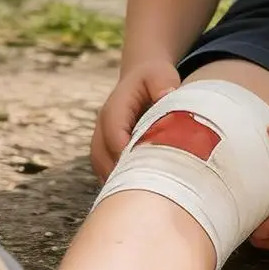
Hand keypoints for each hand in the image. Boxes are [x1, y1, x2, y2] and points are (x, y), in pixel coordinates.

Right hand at [91, 58, 180, 180]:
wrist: (140, 79)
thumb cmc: (152, 79)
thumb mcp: (160, 74)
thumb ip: (162, 83)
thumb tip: (167, 95)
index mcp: (115, 108)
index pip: (114, 134)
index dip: (127, 153)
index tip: (148, 168)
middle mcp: (102, 126)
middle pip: (102, 156)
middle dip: (122, 174)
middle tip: (147, 191)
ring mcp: (101, 140)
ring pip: (102, 167)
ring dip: (119, 181)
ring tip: (144, 195)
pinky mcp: (106, 151)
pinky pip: (107, 171)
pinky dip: (120, 183)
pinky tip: (140, 192)